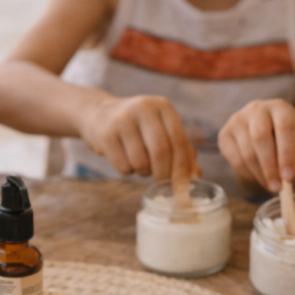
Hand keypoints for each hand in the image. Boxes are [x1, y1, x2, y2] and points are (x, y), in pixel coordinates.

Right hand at [80, 93, 198, 181]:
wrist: (98, 115)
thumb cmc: (138, 129)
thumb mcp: (161, 132)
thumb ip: (181, 152)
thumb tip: (196, 176)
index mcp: (163, 106)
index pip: (179, 140)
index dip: (182, 167)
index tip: (182, 188)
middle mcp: (144, 108)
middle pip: (161, 151)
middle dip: (163, 174)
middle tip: (161, 185)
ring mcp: (123, 119)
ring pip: (141, 161)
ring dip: (143, 173)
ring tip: (140, 166)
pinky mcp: (105, 133)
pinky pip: (123, 166)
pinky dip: (127, 171)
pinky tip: (125, 161)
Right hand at [218, 98, 294, 191]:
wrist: (262, 132)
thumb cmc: (284, 139)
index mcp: (280, 107)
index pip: (285, 127)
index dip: (287, 153)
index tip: (289, 176)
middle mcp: (257, 108)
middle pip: (261, 138)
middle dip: (270, 167)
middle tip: (277, 188)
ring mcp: (238, 120)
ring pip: (247, 152)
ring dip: (260, 174)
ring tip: (270, 185)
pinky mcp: (224, 134)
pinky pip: (235, 160)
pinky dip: (248, 173)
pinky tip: (257, 176)